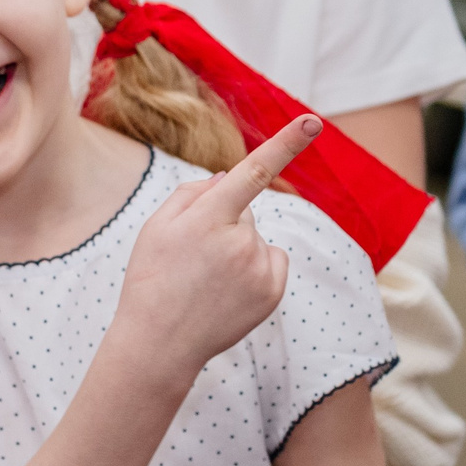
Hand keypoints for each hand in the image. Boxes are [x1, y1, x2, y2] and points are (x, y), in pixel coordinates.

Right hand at [116, 116, 320, 379]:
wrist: (159, 344)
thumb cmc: (152, 278)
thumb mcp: (156, 227)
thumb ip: (193, 192)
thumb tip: (231, 178)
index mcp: (208, 217)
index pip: (254, 170)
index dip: (286, 143)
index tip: (312, 121)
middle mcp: (240, 240)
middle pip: (244, 210)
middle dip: (224, 221)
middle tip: (192, 257)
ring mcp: (259, 268)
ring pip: (256, 238)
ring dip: (238, 248)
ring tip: (206, 281)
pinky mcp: (272, 292)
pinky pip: (271, 260)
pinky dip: (256, 268)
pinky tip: (228, 291)